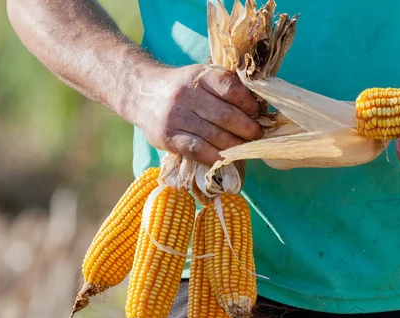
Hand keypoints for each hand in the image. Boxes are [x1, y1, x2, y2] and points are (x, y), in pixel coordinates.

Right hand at [131, 64, 261, 165]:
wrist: (141, 93)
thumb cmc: (181, 87)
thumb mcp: (200, 77)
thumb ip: (225, 88)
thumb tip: (257, 109)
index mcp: (199, 76)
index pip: (230, 89)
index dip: (249, 104)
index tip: (258, 113)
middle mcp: (186, 94)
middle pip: (225, 115)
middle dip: (247, 128)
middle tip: (257, 135)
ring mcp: (175, 117)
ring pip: (214, 135)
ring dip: (235, 145)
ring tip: (245, 148)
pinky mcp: (167, 137)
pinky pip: (197, 150)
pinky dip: (215, 156)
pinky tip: (225, 158)